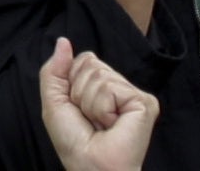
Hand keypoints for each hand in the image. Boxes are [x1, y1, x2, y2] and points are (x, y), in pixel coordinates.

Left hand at [34, 40, 160, 170]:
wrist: (90, 165)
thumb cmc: (75, 142)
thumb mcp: (54, 101)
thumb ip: (55, 70)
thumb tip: (63, 41)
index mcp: (102, 86)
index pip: (84, 59)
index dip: (72, 83)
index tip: (78, 108)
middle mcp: (121, 87)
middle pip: (91, 63)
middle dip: (80, 92)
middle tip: (91, 119)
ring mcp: (134, 95)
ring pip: (99, 74)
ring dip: (90, 103)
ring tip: (101, 124)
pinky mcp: (145, 102)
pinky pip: (110, 88)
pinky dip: (102, 108)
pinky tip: (112, 124)